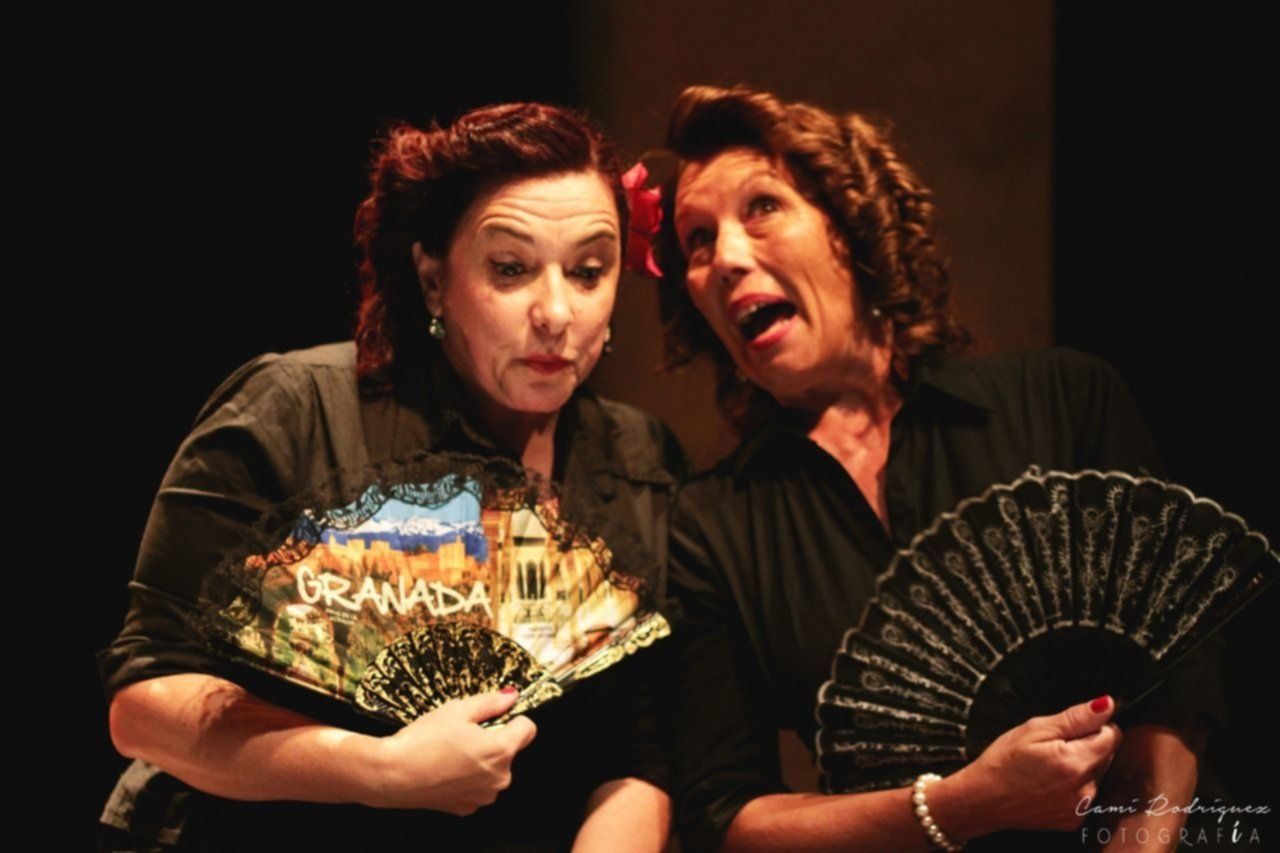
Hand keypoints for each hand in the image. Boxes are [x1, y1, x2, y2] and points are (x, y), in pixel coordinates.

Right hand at [362, 688, 537, 814]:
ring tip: (451, 751)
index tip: (496, 715)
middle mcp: (499, 777)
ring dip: (481, 759)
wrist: (392, 774)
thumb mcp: (457, 710)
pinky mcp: (467, 806)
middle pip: (509, 749)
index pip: (528, 728)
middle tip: (463, 733)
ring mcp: (483, 795)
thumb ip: (490, 702)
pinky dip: (468, 777)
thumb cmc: (422, 742)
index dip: (513, 718)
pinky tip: (446, 768)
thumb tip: (510, 697)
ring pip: (493, 769)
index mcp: (501, 750)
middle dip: (493, 738)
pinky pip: (477, 786)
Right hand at [939, 695, 1122, 834]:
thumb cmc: (1003, 761)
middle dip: (1087, 747)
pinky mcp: (1075, 821)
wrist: (983, 800)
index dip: (1093, 726)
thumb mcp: (1034, 729)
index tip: (1070, 729)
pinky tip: (1049, 784)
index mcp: (1075, 763)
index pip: (1112, 736)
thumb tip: (1107, 705)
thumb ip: (1075, 718)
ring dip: (1082, 767)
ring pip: (1097, 776)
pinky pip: (1087, 795)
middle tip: (1052, 747)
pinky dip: (1074, 787)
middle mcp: (1085, 790)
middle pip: (1106, 756)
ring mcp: (1081, 809)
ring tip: (1048, 767)